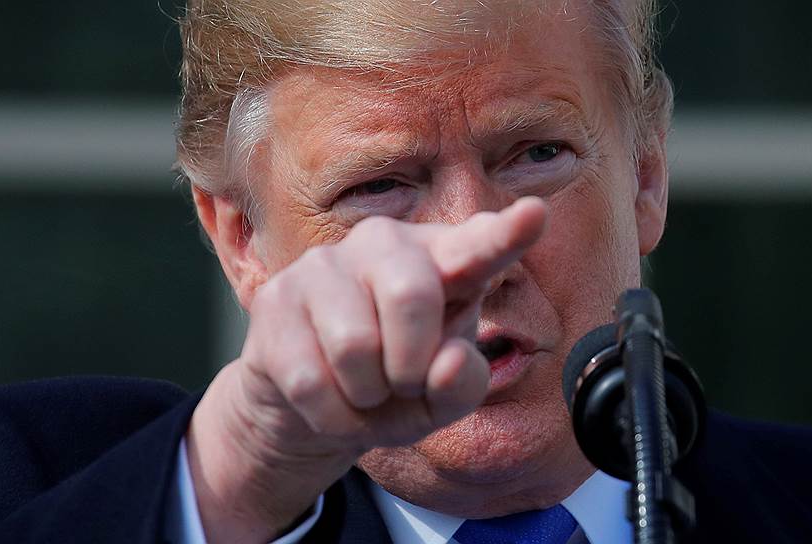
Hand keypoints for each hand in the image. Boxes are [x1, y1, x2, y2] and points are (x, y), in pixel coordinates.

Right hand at [185, 197, 547, 542]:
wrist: (313, 404)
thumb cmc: (392, 385)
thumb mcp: (441, 399)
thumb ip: (462, 385)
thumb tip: (446, 364)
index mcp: (441, 260)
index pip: (479, 244)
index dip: (507, 233)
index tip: (535, 214)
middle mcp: (384, 244)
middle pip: (412, 295)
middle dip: (411, 364)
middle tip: (403, 383)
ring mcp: (324, 265)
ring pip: (356, 346)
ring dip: (367, 395)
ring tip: (364, 390)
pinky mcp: (276, 299)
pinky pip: (311, 377)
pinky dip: (332, 414)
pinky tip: (330, 401)